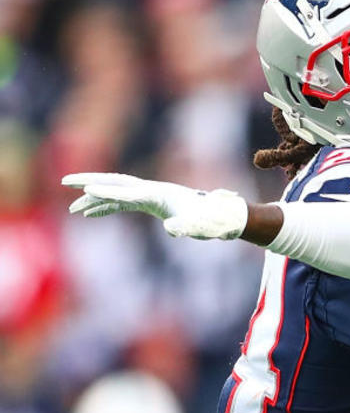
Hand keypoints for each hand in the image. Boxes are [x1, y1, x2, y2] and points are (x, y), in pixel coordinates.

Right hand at [63, 173, 248, 239]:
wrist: (220, 216)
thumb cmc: (209, 221)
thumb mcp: (197, 226)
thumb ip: (185, 226)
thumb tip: (172, 230)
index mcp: (159, 194)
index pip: (127, 191)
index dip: (107, 192)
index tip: (86, 191)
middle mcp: (151, 191)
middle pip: (115, 183)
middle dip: (90, 182)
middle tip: (65, 182)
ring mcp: (150, 196)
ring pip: (115, 194)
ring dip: (94, 200)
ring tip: (73, 210)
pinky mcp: (150, 203)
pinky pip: (122, 203)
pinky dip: (106, 207)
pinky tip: (92, 214)